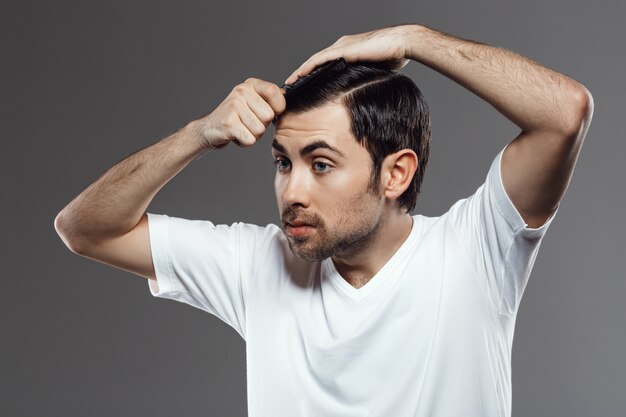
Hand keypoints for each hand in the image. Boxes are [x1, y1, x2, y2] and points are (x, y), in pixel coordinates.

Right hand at [195, 78, 285, 149]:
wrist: (209, 128)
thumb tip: (284, 93)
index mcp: (250, 85)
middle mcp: (241, 91)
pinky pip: (250, 140)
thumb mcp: (252, 102)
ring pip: (260, 130)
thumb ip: (268, 98)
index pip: (275, 93)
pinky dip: (244, 142)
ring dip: (253, 135)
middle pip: (269, 116)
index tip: (267, 112)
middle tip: (247, 122)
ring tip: (241, 128)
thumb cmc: (235, 117)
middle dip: (262, 125)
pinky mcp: (229, 123)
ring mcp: (234, 106)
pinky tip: (235, 135)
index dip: (277, 108)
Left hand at [284, 25, 412, 84]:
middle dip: (303, 73)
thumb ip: (364, 78)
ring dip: (300, 72)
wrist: (400, 43)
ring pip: (314, 60)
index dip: (314, 73)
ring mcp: (340, 46)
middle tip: (291, 86)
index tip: (304, 85)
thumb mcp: (374, 70)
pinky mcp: (342, 50)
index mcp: (348, 51)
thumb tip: (361, 92)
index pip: (325, 63)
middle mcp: (341, 46)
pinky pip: (319, 60)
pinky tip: (298, 76)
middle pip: (316, 62)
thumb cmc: (394, 55)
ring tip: (289, 83)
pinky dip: (307, 68)